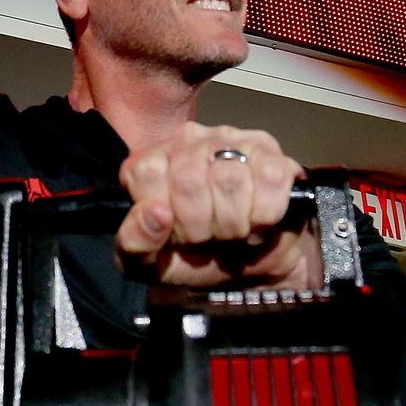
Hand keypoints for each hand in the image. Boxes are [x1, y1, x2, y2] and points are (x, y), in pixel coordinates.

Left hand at [114, 124, 318, 288]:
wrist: (246, 265)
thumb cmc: (195, 259)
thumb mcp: (152, 264)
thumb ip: (135, 242)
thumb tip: (155, 212)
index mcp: (150, 163)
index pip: (147, 172)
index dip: (165, 215)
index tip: (176, 235)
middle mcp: (187, 140)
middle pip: (189, 180)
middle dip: (201, 227)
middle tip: (208, 238)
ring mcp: (230, 140)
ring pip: (230, 179)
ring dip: (235, 224)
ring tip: (233, 232)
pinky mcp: (269, 150)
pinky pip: (270, 178)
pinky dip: (266, 214)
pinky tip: (259, 222)